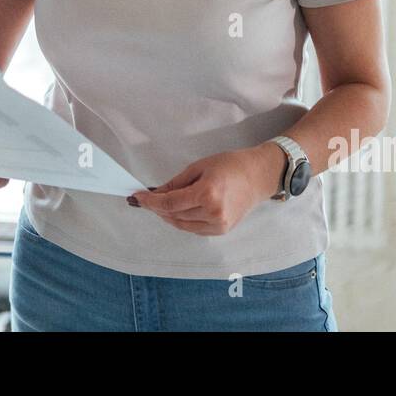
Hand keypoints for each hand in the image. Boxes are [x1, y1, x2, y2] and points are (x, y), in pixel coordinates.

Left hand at [128, 143, 283, 235]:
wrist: (258, 176)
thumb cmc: (230, 165)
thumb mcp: (199, 167)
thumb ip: (176, 183)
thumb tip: (156, 194)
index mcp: (207, 194)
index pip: (170, 203)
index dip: (151, 202)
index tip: (137, 198)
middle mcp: (213, 213)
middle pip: (174, 215)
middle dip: (157, 208)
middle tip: (146, 199)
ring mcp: (218, 225)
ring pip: (182, 224)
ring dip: (168, 215)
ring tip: (160, 204)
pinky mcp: (221, 231)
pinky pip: (193, 228)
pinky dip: (182, 220)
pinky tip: (178, 210)